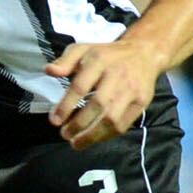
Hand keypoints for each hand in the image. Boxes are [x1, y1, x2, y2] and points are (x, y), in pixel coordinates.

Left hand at [45, 39, 163, 150]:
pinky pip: (123, 124)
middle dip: (79, 124)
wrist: (143, 53)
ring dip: (92, 135)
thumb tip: (49, 70)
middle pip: (97, 105)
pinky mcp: (142, 102)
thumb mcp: (83, 49)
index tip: (54, 121)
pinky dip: (107, 135)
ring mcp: (131, 90)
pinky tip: (94, 138)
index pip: (80, 86)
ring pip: (112, 118)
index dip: (66, 106)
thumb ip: (65, 61)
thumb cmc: (106, 54)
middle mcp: (116, 75)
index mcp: (99, 61)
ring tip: (77, 143)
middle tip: (64, 134)